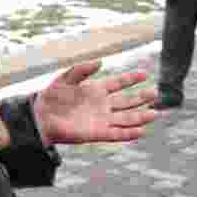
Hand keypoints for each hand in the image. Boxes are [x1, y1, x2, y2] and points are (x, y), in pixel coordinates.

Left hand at [31, 60, 157, 144]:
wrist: (40, 116)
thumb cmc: (51, 96)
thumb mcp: (65, 78)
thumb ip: (82, 69)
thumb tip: (101, 62)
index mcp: (95, 90)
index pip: (118, 83)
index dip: (131, 78)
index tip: (145, 73)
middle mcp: (102, 105)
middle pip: (127, 101)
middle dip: (141, 97)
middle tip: (156, 93)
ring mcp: (101, 119)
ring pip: (126, 118)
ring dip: (141, 117)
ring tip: (156, 113)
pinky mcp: (97, 133)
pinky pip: (117, 134)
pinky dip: (129, 133)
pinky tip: (142, 131)